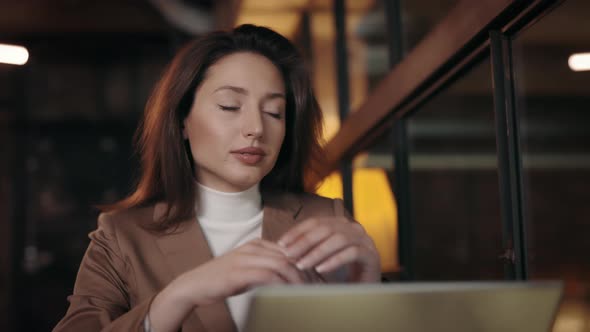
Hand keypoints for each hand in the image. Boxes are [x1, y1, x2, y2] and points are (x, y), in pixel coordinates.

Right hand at [174, 239, 306, 306]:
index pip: (289, 250)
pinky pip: (268, 275)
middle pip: (290, 256)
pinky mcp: (239, 271)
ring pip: (282, 264)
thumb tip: (287, 278)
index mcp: (256, 244)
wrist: (193, 285)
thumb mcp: (247, 270)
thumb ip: (265, 269)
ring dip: (298, 279)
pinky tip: (290, 293)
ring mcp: (246, 258)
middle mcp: (253, 247)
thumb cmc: (221, 280)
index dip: (306, 264)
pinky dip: (282, 284)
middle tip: (320, 286)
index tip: (318, 278)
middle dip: (307, 271)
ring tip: (309, 291)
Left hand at [278, 217, 379, 282]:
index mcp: (340, 225)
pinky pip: (352, 253)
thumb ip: (308, 250)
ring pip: (339, 239)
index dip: (297, 231)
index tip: (281, 243)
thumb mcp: (320, 259)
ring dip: (317, 252)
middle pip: (326, 228)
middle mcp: (353, 229)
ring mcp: (365, 241)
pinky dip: (334, 260)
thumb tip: (284, 247)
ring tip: (302, 264)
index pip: (315, 222)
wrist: (363, 291)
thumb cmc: (340, 275)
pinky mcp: (372, 255)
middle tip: (289, 255)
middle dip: (304, 242)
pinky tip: (321, 270)